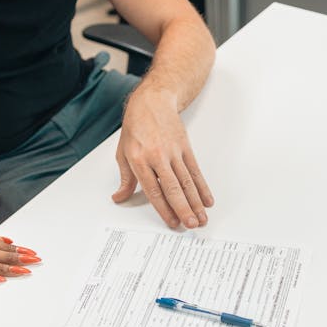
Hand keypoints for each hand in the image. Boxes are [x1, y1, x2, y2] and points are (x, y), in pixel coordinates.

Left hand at [112, 88, 213, 228]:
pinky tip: (207, 199)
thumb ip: (125, 178)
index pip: (153, 190)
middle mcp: (157, 156)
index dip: (164, 208)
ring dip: (196, 202)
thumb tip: (120, 197)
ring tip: (202, 217)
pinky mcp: (185, 147)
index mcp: (139, 160)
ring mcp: (173, 151)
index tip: (172, 222)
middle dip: (184, 208)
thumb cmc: (136, 127)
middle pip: (173, 188)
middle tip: (191, 225)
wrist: (152, 101)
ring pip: (187, 181)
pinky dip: (202, 187)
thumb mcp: (123, 152)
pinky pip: (195, 170)